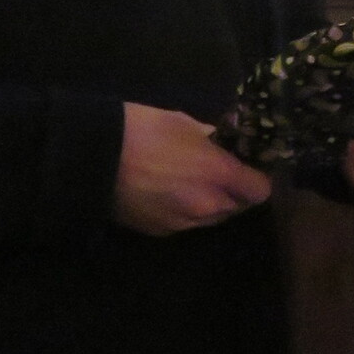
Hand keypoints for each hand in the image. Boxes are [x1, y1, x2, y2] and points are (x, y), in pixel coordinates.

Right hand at [114, 103, 271, 236]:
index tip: (246, 166)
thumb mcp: (183, 121)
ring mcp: (183, 222)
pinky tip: (165, 193)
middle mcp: (207, 205)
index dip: (256, 178)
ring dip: (209, 203)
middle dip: (232, 192)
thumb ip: (211, 135)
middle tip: (216, 172)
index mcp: (218, 175)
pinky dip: (184, 211)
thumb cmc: (143, 130)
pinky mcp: (160, 232)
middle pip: (237, 207)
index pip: (260, 190)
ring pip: (211, 218)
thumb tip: (222, 137)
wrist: (93, 158)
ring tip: (188, 182)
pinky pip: (185, 223)